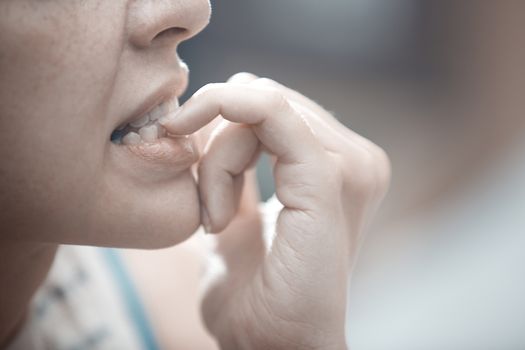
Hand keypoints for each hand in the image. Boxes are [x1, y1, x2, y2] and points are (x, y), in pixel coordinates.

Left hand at [160, 73, 390, 348]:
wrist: (276, 348)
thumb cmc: (254, 296)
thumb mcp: (235, 221)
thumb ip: (235, 173)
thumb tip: (217, 122)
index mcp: (337, 168)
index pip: (271, 108)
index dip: (221, 121)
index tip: (182, 150)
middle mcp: (354, 159)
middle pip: (263, 100)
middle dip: (218, 142)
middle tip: (208, 210)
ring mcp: (350, 165)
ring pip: (258, 105)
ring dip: (218, 157)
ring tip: (216, 222)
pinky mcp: (331, 178)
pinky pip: (270, 112)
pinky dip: (225, 120)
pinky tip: (214, 191)